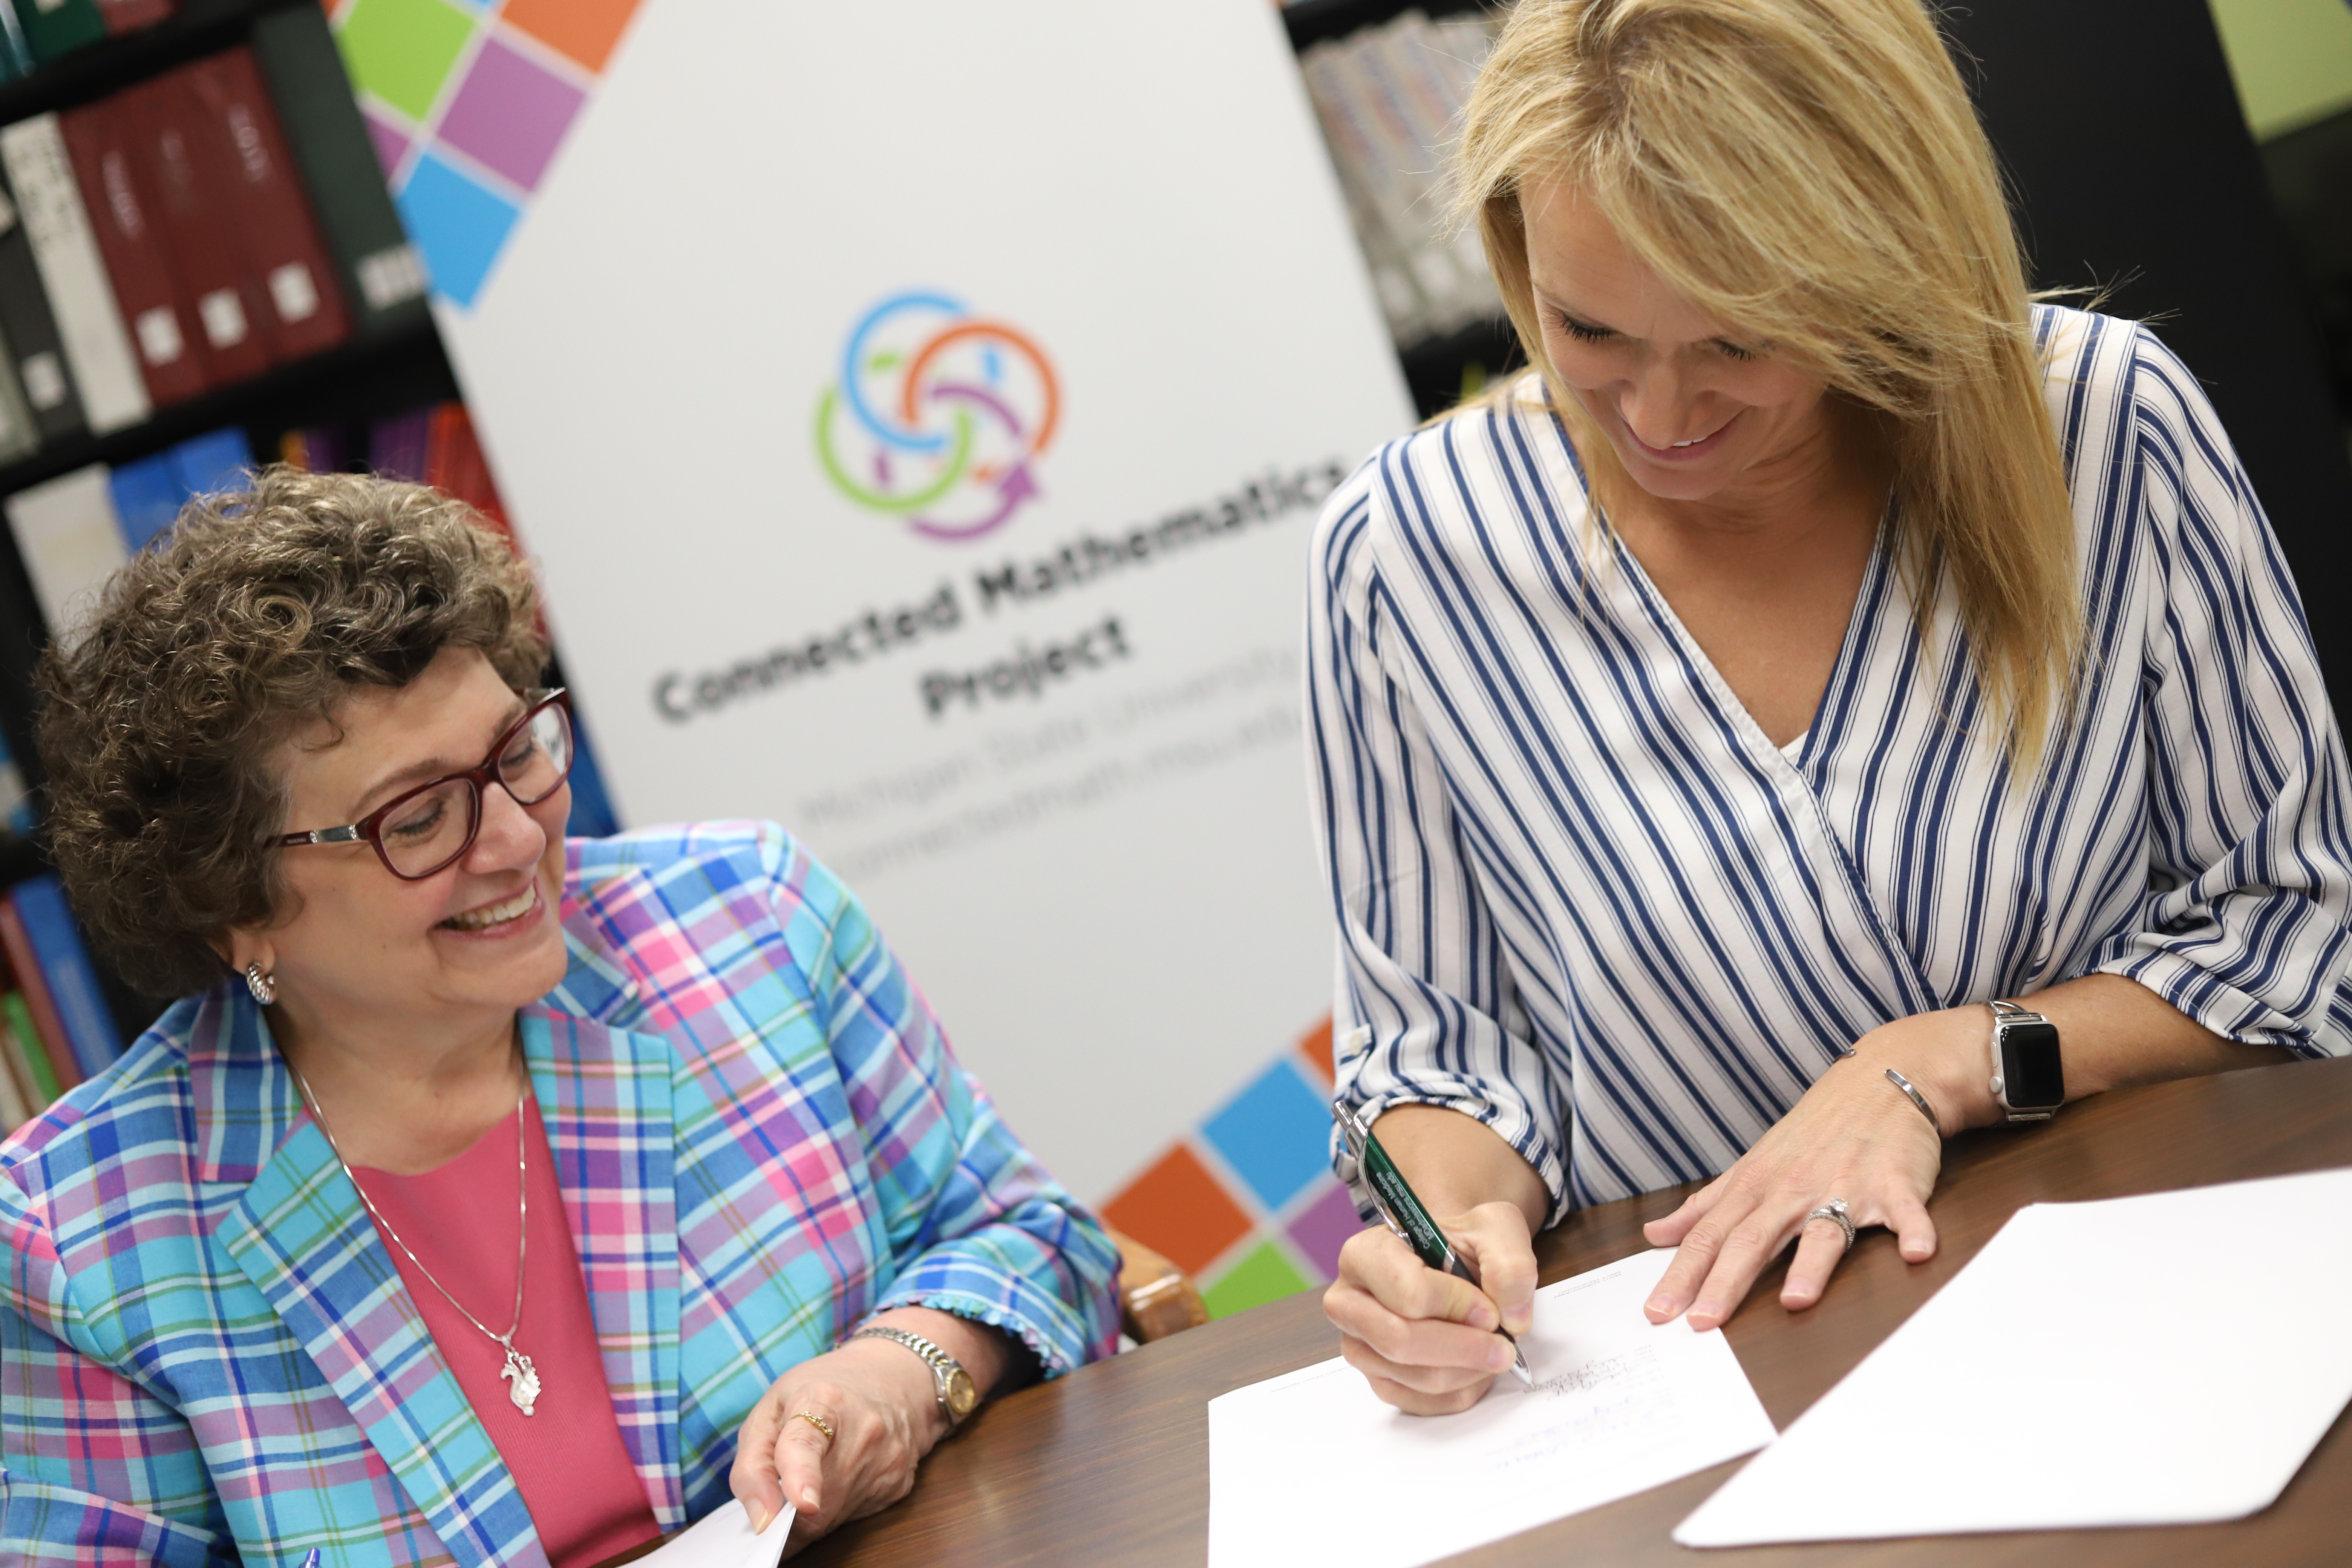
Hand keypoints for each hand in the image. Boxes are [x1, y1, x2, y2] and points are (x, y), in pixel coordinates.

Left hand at [729, 1336, 945, 1556]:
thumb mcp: (770, 1410)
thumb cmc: (820, 1393)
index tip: (803, 1503)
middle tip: (774, 1508)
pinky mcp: (899, 1485)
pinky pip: (852, 1519)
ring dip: (810, 1516)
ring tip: (810, 1477)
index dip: (802, 1475)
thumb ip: (752, 1465)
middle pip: (816, 1505)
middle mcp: (864, 1431)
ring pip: (833, 1521)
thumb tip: (760, 1522)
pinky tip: (840, 1476)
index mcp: (822, 1400)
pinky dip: (835, 1510)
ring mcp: (887, 1461)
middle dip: (787, 1520)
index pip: (806, 1443)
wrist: (892, 1380)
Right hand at [1322, 1202, 1536, 1414]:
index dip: (1458, 1306)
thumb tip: (1512, 1318)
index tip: (1491, 1309)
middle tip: (1504, 1347)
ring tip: (1493, 1350)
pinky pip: (1420, 1403)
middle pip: (1399, 1341)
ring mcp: (1359, 1347)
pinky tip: (1476, 1368)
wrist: (1451, 1266)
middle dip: (1463, 1349)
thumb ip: (1509, 1264)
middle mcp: (1348, 1303)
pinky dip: (1459, 1392)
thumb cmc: (1462, 1246)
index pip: (1408, 1292)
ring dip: (1467, 1371)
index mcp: (1363, 1255)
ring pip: (1415, 1377)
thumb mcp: (1495, 1230)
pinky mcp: (1378, 1381)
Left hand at [1640, 1011, 1968, 1330]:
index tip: (1658, 1312)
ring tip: (1796, 1301)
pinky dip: (1914, 1230)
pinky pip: (1905, 1212)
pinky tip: (1917, 1253)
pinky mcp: (1895, 1184)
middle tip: (1702, 1322)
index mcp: (1756, 1187)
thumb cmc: (1811, 1134)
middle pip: (1753, 1239)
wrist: (1877, 1083)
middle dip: (1725, 1282)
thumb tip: (1657, 1234)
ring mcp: (1846, 1186)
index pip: (1709, 1235)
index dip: (1682, 1273)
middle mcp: (1794, 1190)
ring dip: (1810, 1265)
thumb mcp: (1751, 1166)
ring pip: (1823, 1230)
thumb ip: (1706, 1205)